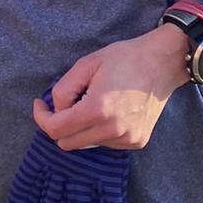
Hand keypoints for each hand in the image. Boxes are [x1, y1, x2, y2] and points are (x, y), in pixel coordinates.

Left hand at [34, 27, 190, 151]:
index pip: (56, 130)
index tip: (40, 105)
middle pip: (68, 143)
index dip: (42, 118)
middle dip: (60, 124)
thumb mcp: (86, 64)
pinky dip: (100, 130)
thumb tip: (57, 111)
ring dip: (81, 128)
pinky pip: (106, 143)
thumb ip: (64, 90)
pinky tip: (111, 110)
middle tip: (67, 102)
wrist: (163, 62)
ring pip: (86, 144)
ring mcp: (127, 139)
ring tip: (94, 102)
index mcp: (98, 110)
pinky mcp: (137, 142)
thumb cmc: (124, 58)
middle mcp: (113, 131)